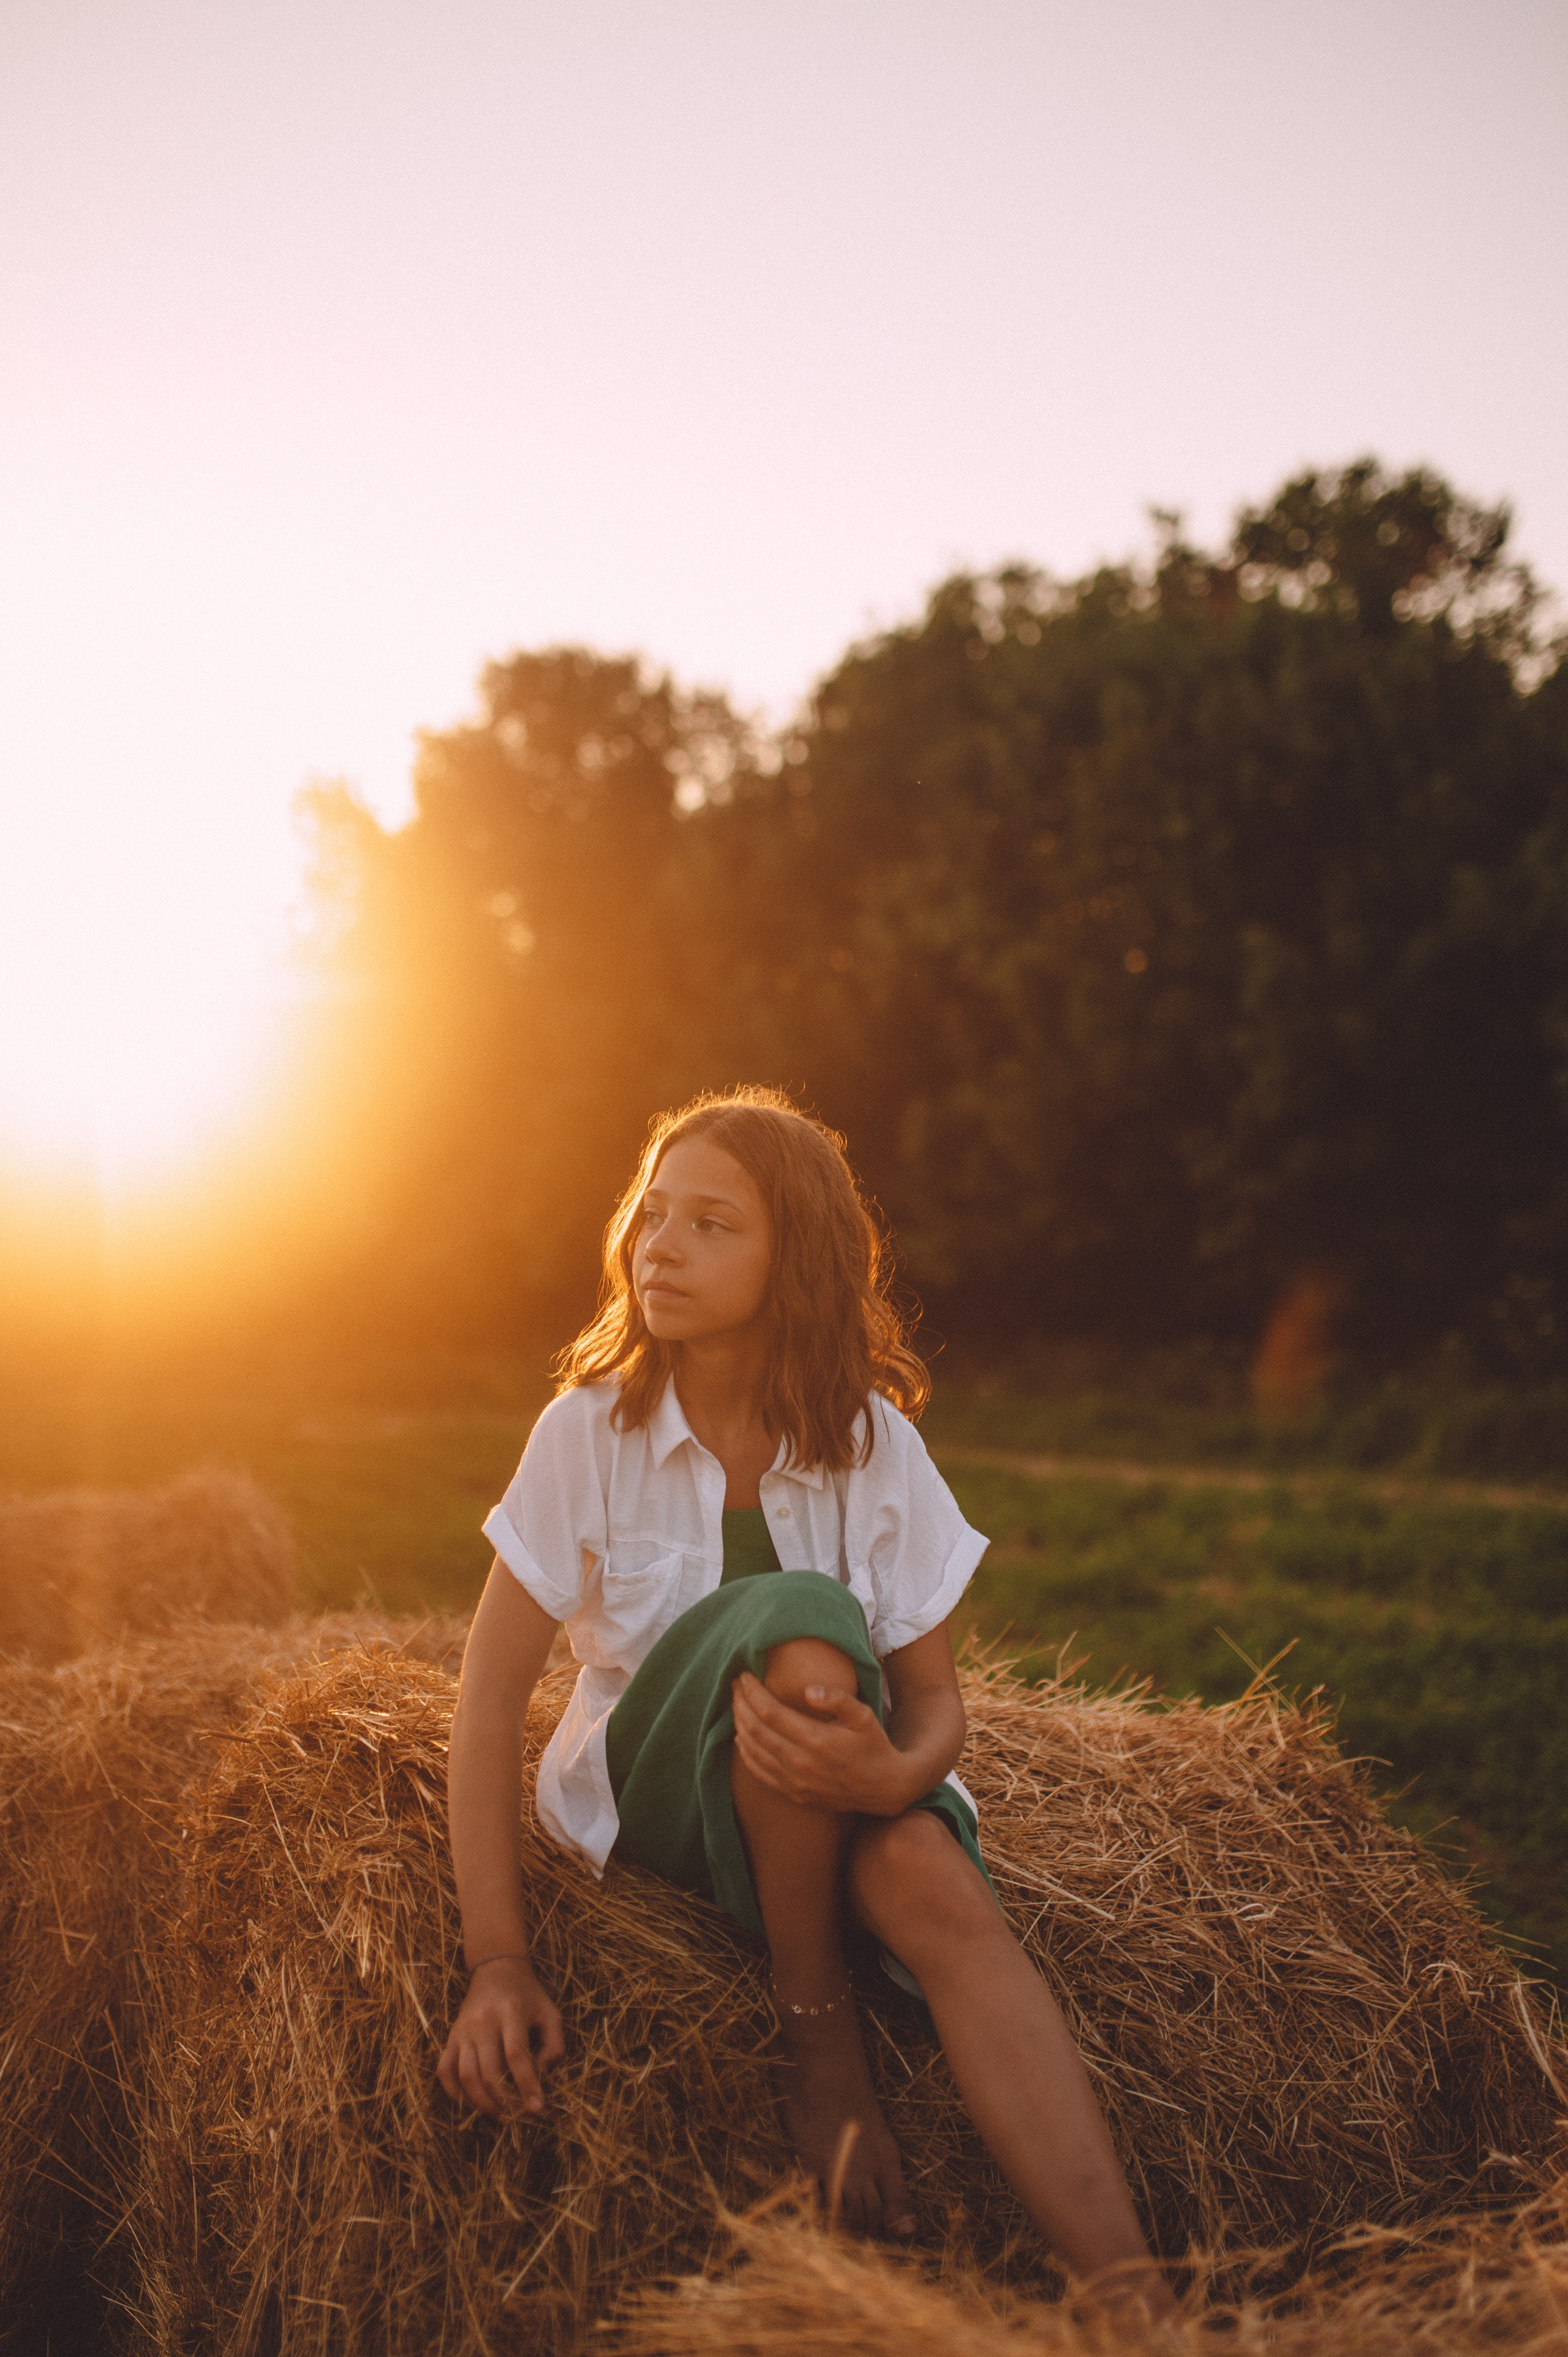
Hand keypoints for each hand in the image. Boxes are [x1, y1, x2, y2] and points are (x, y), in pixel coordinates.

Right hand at [436, 1956, 564, 2118]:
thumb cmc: (527, 1994)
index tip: (537, 2108)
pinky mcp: (451, 2037)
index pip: (516, 2055)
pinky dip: (454, 2093)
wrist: (495, 1968)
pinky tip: (472, 2103)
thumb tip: (543, 2074)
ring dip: (481, 2102)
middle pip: (488, 2071)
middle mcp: (483, 2022)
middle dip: (504, 2100)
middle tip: (517, 2115)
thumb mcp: (550, 2012)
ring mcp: (463, 2030)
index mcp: (511, 2012)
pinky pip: (444, 2071)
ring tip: (499, 2114)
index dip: (526, 2085)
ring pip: (465, 2076)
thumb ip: (555, 2044)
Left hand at [731, 1671, 908, 1814]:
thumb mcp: (863, 1716)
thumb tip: (808, 1690)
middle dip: (740, 1704)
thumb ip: (838, 1699)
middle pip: (756, 1730)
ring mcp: (795, 1782)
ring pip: (753, 1751)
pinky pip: (760, 1773)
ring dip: (739, 1725)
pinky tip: (741, 1738)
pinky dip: (745, 1754)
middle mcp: (800, 1763)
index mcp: (815, 1740)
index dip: (752, 1692)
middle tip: (734, 1685)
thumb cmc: (873, 1745)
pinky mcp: (794, 1793)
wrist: (884, 1788)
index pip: (769, 1712)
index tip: (744, 1675)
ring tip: (736, 1705)